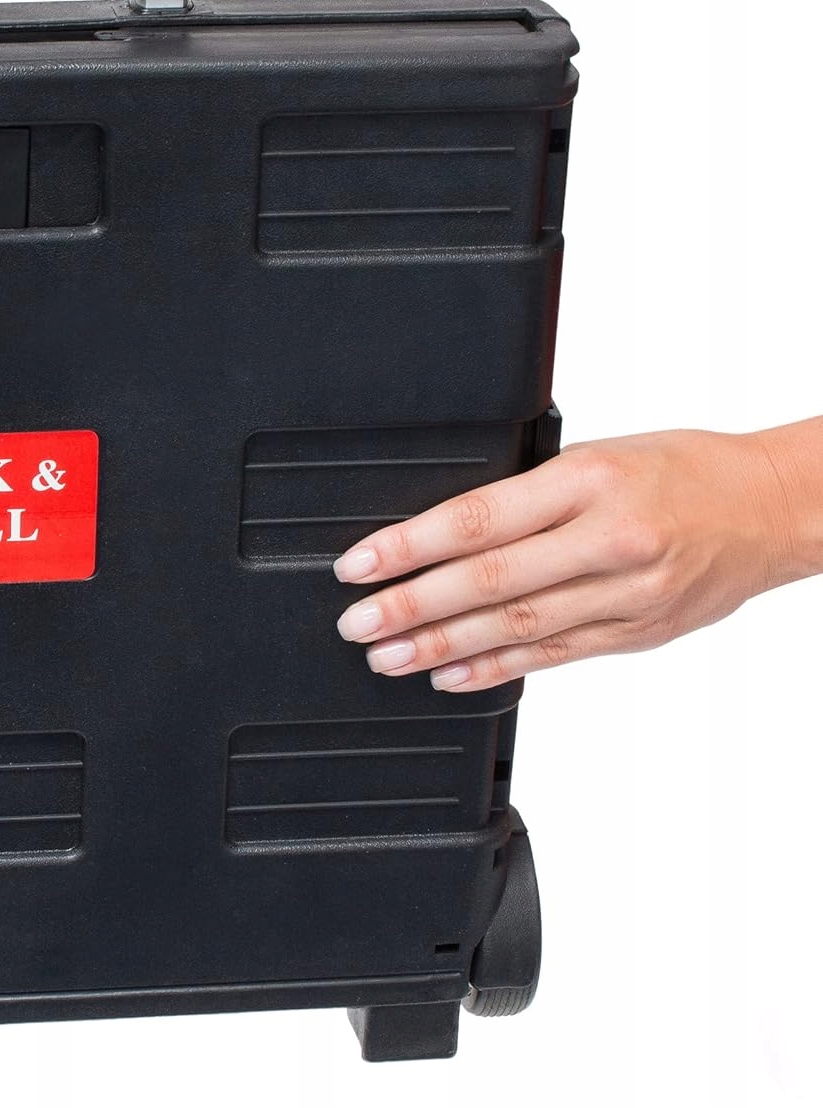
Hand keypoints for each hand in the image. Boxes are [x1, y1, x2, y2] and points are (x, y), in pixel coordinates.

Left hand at [332, 422, 822, 691]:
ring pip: (516, 628)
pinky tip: (450, 675)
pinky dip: (496, 668)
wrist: (772, 509)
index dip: (408, 546)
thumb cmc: (680, 469)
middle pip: (488, 581)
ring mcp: (624, 596)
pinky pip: (553, 657)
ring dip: (441, 646)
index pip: (477, 519)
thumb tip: (442, 532)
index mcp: (587, 482)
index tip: (359, 563)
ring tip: (390, 656)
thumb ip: (528, 494)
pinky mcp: (636, 634)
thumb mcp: (596, 455)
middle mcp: (606, 541)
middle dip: (411, 606)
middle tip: (358, 622)